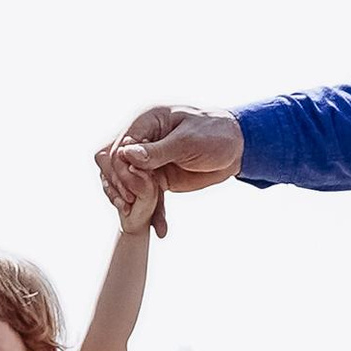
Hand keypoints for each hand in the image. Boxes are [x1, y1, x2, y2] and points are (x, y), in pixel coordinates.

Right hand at [97, 104, 242, 238]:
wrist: (238, 148)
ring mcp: (149, 160)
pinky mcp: (158, 178)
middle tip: (131, 204)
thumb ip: (157, 151)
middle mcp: (142, 140)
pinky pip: (146, 196)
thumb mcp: (187, 141)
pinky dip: (151, 213)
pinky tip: (160, 228)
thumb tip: (126, 155)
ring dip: (129, 202)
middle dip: (118, 185)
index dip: (120, 169)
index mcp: (146, 122)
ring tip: (137, 220)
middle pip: (112, 163)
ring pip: (124, 181)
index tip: (133, 188)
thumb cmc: (216, 134)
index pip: (118, 146)